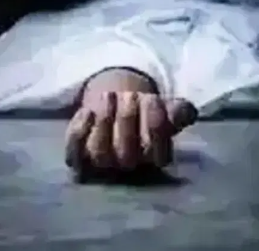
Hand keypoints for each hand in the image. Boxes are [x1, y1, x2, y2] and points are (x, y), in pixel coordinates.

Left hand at [65, 87, 196, 172]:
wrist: (114, 107)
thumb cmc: (145, 111)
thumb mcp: (166, 108)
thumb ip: (180, 110)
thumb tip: (184, 111)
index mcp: (152, 158)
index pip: (159, 155)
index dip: (157, 127)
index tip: (155, 99)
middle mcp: (126, 164)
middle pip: (127, 155)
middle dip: (128, 121)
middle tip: (130, 96)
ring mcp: (100, 161)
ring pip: (99, 153)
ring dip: (104, 122)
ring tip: (110, 96)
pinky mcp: (77, 153)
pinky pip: (74, 150)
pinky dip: (79, 132)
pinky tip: (86, 110)